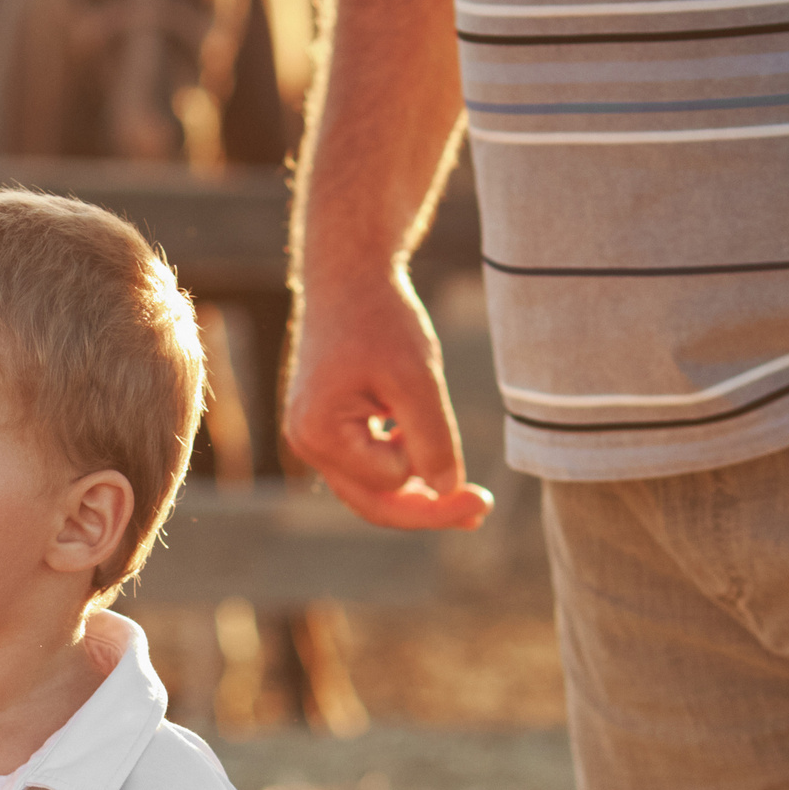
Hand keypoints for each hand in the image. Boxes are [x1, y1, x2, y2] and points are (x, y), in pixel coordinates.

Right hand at [284, 269, 492, 531]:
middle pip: (372, 504)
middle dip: (426, 509)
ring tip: (464, 486)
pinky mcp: (326, 430)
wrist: (349, 279)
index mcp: (318, 434)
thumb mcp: (417, 378)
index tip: (471, 462)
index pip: (389, 482)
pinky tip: (424, 450)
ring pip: (370, 490)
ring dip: (414, 485)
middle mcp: (305, 445)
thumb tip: (446, 492)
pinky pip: (366, 468)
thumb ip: (432, 439)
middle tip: (483, 511)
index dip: (430, 462)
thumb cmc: (380, 319)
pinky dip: (401, 464)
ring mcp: (311, 440)